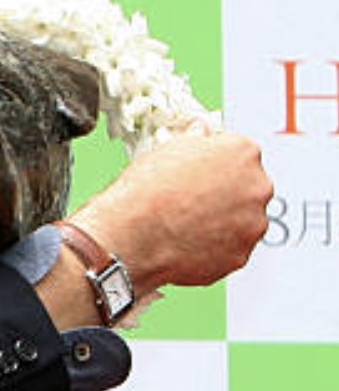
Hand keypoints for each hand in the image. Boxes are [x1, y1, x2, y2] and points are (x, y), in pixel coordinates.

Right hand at [70, 130, 273, 292]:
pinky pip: (230, 251)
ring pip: (242, 223)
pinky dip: (214, 251)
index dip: (217, 167)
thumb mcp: (167, 150)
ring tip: (187, 228)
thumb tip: (200, 134)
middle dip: (226, 196)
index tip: (202, 176)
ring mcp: (251, 225)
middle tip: (193, 204)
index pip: (240, 155)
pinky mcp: (239, 256)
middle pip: (248, 190)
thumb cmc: (146, 193)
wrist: (132, 237)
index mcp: (243, 152)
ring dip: (222, 225)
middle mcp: (257, 187)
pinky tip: (187, 246)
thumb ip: (195, 140)